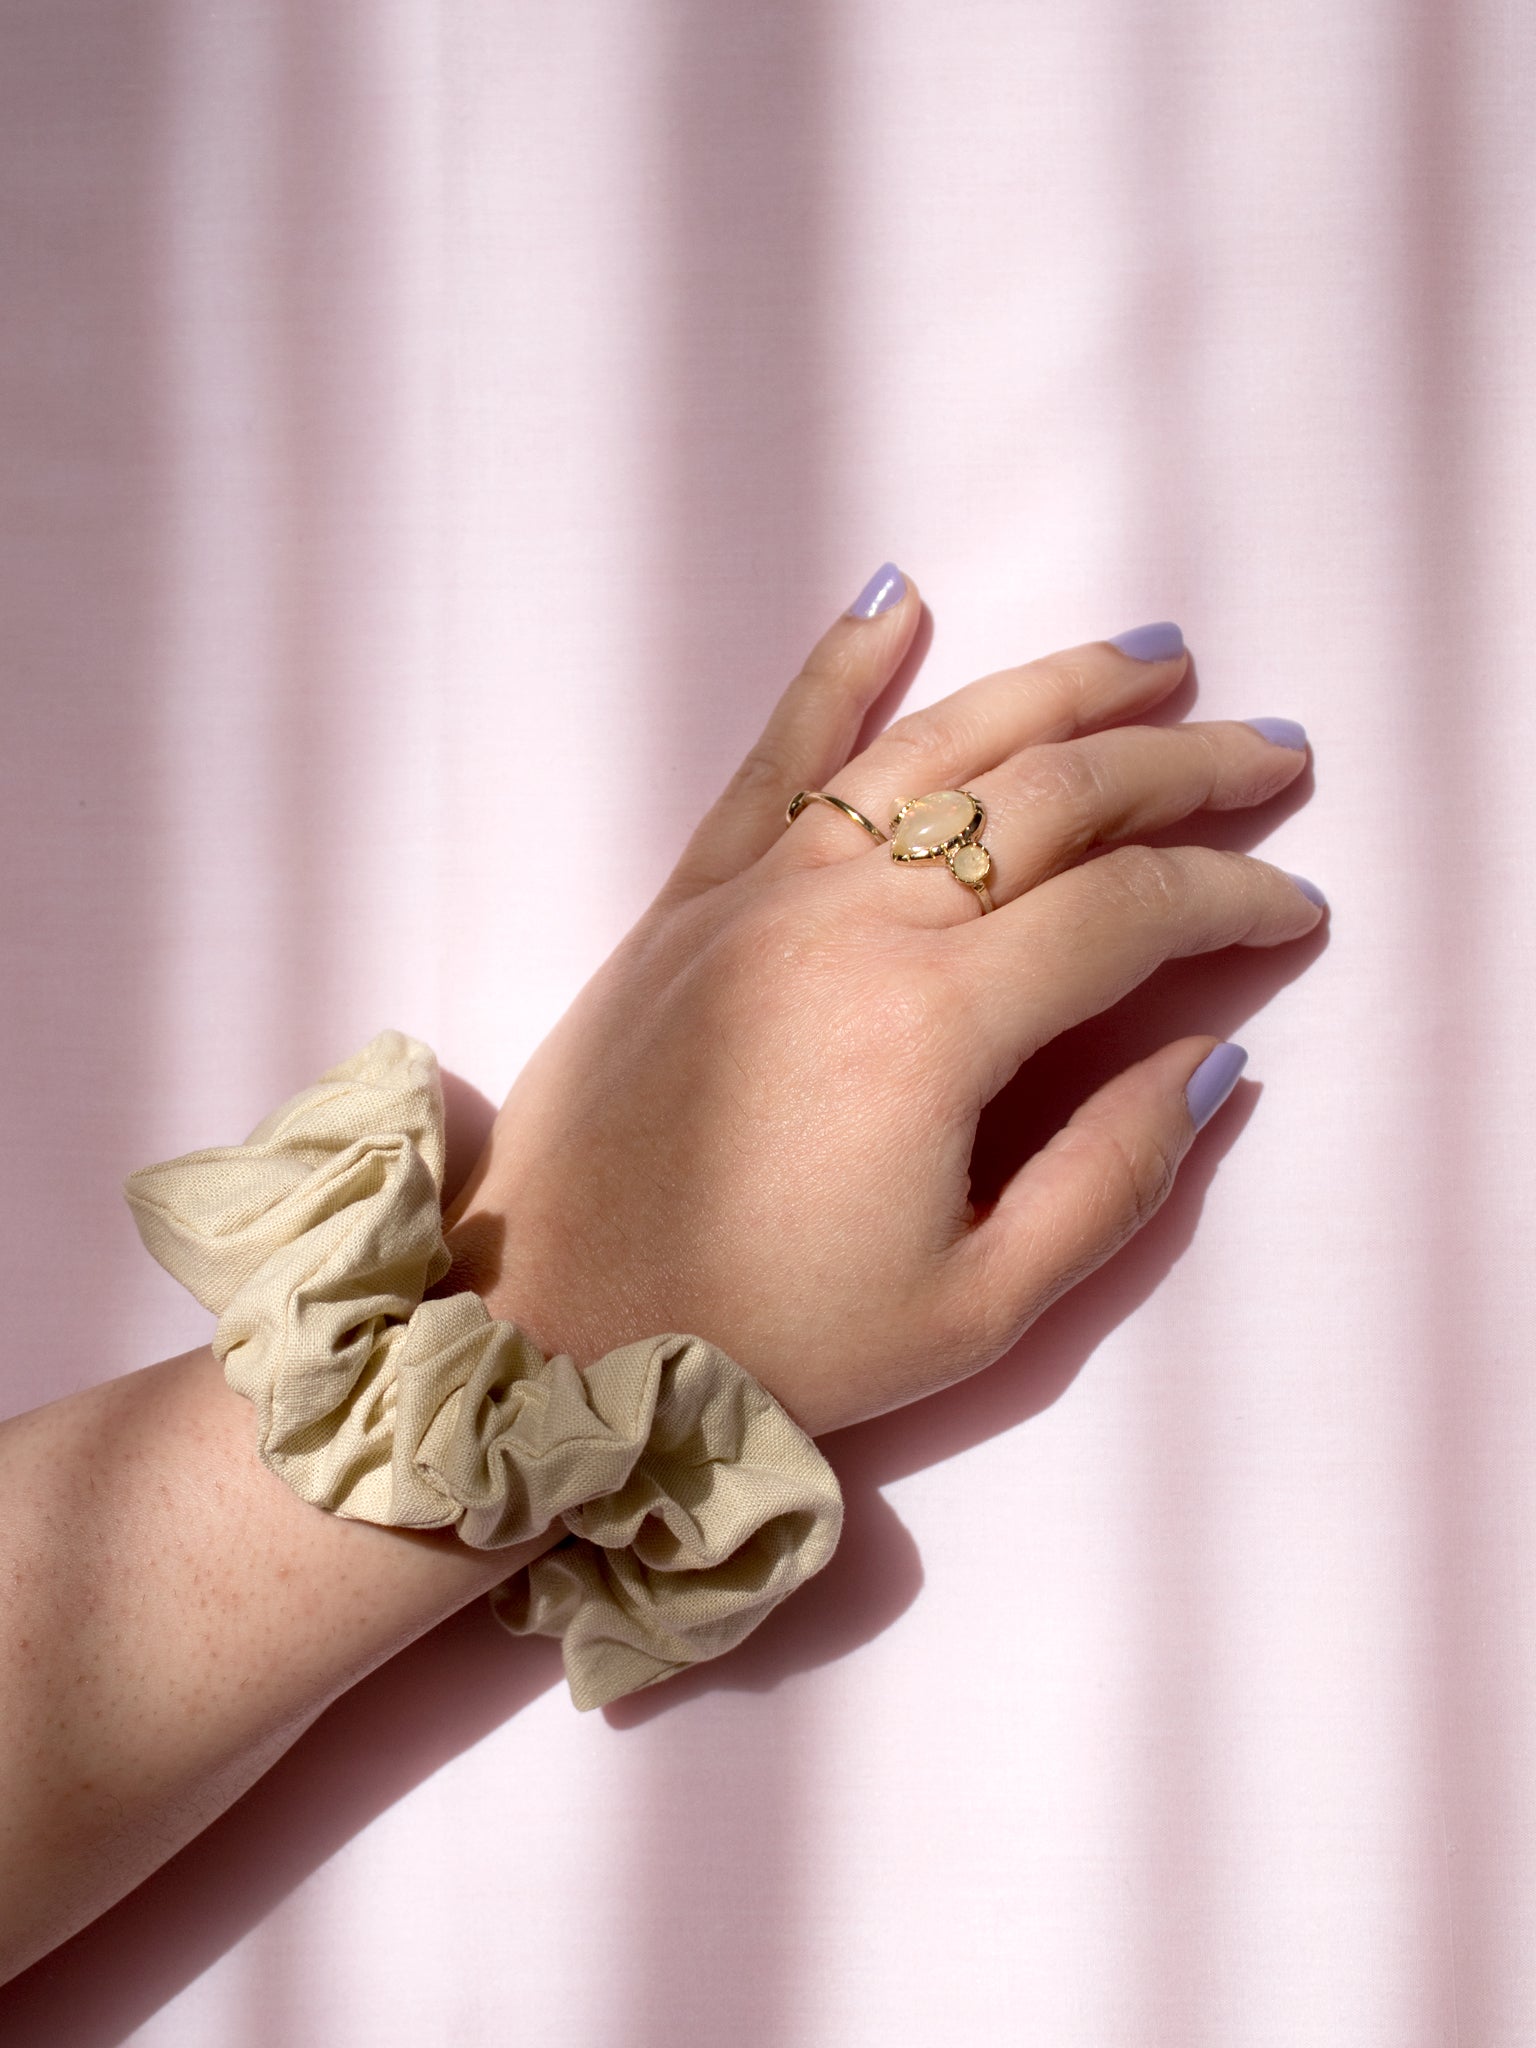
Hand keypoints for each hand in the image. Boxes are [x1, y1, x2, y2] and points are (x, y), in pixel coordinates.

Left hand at [442, 572, 1321, 1437]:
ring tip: (1154, 659)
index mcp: (935, 1029)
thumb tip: (1213, 1059)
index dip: (1231, 898)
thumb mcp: (973, 1311)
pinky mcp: (692, 891)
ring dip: (1059, 686)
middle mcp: (856, 923)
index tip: (1295, 906)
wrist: (551, 1315)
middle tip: (1271, 750)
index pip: (1127, 913)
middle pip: (1055, 794)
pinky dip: (840, 666)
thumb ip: (1110, 1181)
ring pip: (939, 743)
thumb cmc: (763, 1333)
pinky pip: (778, 752)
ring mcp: (764, 890)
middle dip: (1183, 764)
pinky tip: (897, 598)